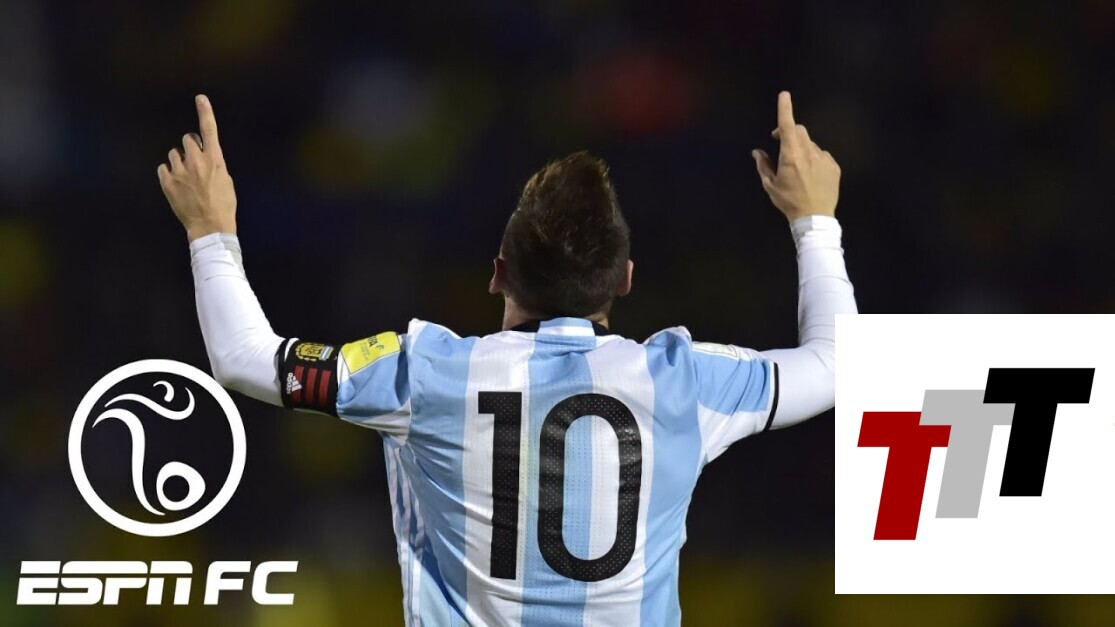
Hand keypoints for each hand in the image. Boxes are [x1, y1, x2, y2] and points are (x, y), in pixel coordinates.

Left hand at [157, 95, 236, 240]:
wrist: (210, 226)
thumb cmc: (223, 205)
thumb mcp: (227, 181)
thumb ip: (215, 164)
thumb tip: (206, 156)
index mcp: (214, 160)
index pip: (209, 130)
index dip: (205, 112)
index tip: (200, 98)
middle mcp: (195, 161)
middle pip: (187, 139)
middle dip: (190, 146)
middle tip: (195, 161)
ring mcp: (179, 171)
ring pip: (174, 153)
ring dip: (179, 161)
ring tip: (186, 177)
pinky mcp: (167, 182)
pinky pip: (163, 167)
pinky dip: (169, 173)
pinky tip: (177, 184)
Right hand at [752, 91, 839, 220]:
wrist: (815, 217)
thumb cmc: (789, 201)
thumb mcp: (770, 185)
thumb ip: (763, 165)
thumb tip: (758, 151)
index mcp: (791, 155)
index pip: (787, 126)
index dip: (785, 109)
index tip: (784, 95)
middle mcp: (809, 152)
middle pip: (799, 131)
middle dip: (789, 132)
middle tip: (780, 143)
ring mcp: (824, 158)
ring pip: (810, 144)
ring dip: (801, 148)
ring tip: (797, 167)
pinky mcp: (834, 166)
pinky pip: (822, 155)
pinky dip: (814, 159)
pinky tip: (811, 175)